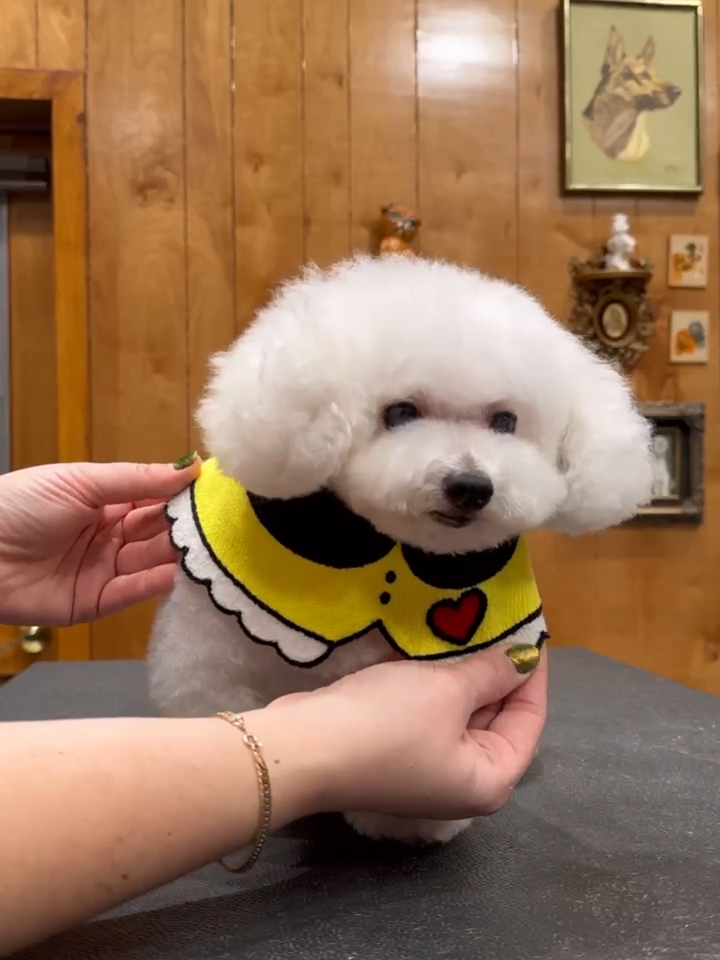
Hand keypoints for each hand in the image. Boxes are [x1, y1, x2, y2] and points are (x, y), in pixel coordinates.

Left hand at [0, 457, 200, 625]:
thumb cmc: (19, 505)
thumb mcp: (80, 481)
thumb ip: (137, 479)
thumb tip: (190, 468)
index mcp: (106, 502)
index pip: (156, 499)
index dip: (184, 497)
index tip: (220, 494)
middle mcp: (111, 536)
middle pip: (159, 532)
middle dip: (187, 529)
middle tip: (222, 527)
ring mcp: (104, 570)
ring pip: (151, 562)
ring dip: (178, 556)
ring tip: (209, 551)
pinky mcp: (94, 603)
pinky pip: (131, 593)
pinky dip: (155, 584)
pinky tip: (178, 573)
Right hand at [254, 640, 546, 822]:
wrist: (303, 746)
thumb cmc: (388, 723)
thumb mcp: (448, 690)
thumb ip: (492, 671)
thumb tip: (526, 655)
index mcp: (490, 780)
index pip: (529, 718)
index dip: (532, 670)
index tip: (530, 624)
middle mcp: (463, 780)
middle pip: (496, 717)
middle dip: (498, 669)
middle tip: (500, 617)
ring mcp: (426, 767)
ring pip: (460, 711)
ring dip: (465, 671)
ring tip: (472, 622)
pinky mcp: (395, 749)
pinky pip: (429, 710)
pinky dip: (435, 681)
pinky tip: (435, 644)